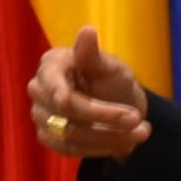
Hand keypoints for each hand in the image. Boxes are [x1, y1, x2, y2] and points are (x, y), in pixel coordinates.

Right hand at [29, 26, 152, 158]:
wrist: (120, 109)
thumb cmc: (113, 81)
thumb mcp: (111, 67)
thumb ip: (94, 56)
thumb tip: (87, 30)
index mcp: (51, 64)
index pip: (55, 85)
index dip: (64, 96)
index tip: (69, 103)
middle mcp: (39, 89)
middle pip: (66, 112)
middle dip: (105, 118)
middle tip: (139, 120)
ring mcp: (40, 115)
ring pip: (70, 135)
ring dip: (109, 137)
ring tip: (141, 133)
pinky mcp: (48, 137)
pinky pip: (69, 150)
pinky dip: (100, 149)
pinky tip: (123, 144)